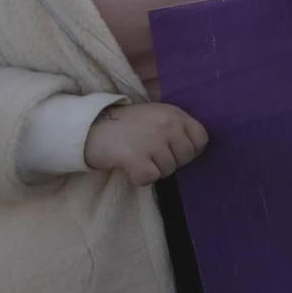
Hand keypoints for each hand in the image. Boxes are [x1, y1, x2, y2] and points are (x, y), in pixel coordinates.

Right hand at [84, 103, 208, 185]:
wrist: (90, 127)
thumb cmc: (126, 125)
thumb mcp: (156, 116)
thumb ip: (176, 128)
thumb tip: (196, 151)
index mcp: (174, 114)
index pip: (201, 139)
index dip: (190, 150)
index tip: (173, 151)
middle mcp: (167, 125)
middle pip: (186, 158)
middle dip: (170, 162)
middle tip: (149, 155)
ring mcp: (152, 141)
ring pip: (168, 170)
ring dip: (152, 170)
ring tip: (136, 156)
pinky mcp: (136, 157)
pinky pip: (150, 178)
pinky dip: (138, 178)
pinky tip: (128, 166)